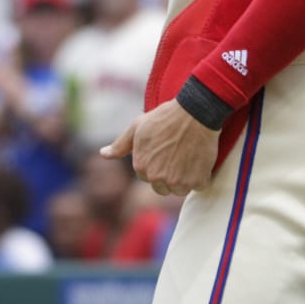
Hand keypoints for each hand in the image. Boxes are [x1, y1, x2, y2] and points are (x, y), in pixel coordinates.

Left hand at [101, 101, 220, 195]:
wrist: (194, 113)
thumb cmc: (164, 118)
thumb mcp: (137, 127)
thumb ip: (120, 145)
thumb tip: (103, 154)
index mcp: (141, 167)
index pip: (147, 177)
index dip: (156, 164)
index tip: (164, 151)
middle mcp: (157, 178)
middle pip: (163, 188)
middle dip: (168, 176)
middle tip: (177, 156)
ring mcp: (178, 181)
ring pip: (180, 190)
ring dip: (185, 179)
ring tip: (187, 157)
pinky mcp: (197, 181)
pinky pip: (199, 186)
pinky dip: (201, 176)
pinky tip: (199, 159)